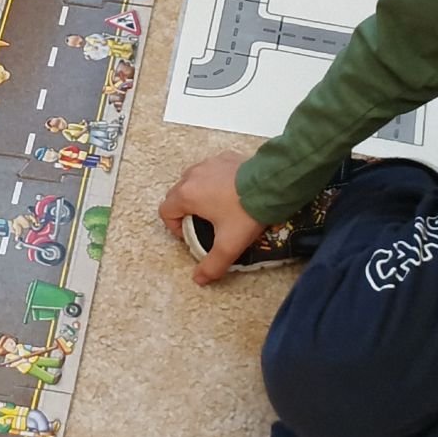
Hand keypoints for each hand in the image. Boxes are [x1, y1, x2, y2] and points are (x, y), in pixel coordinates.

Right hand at [158, 150, 263, 284]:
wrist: (272, 184)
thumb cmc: (246, 212)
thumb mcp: (229, 244)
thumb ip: (212, 265)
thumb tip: (199, 279)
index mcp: (187, 195)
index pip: (165, 211)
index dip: (175, 227)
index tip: (193, 234)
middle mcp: (192, 175)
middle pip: (177, 196)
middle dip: (186, 211)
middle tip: (205, 224)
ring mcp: (209, 163)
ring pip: (193, 181)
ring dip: (199, 195)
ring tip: (220, 208)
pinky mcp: (225, 157)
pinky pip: (212, 171)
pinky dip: (216, 181)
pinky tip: (233, 192)